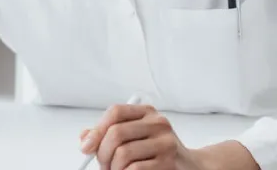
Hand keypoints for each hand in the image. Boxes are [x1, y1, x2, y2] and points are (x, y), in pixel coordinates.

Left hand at [79, 103, 205, 169]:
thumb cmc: (157, 154)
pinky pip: (134, 169)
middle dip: (102, 154)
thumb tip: (85, 138)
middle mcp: (158, 124)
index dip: (96, 130)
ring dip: (113, 169)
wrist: (191, 168)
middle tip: (102, 166)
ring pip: (122, 154)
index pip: (115, 112)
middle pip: (116, 133)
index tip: (85, 148)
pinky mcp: (169, 163)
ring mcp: (166, 143)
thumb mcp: (136, 137)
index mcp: (148, 113)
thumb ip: (110, 134)